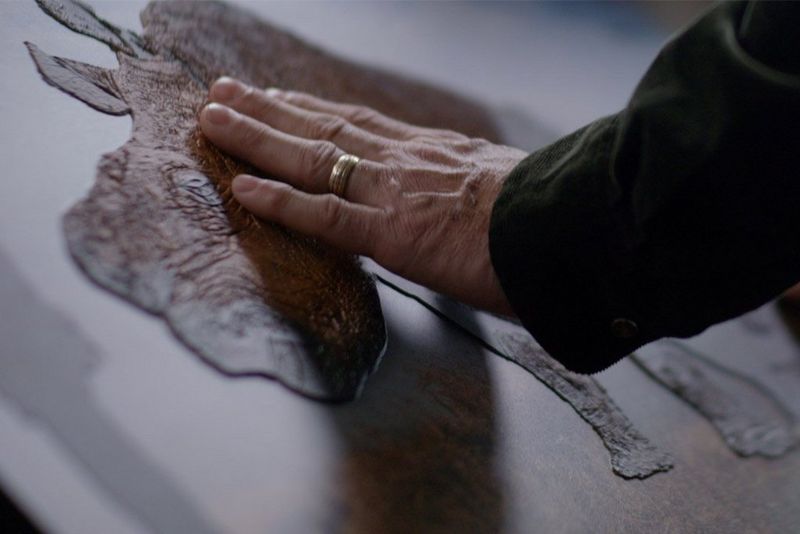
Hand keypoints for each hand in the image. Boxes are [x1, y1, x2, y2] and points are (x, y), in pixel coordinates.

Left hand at [198, 77, 525, 314]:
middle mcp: (405, 162)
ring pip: (313, 157)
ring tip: (213, 119)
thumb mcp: (512, 183)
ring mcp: (395, 194)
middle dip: (268, 109)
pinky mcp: (394, 234)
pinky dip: (281, 201)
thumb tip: (480, 199)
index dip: (312, 109)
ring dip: (256, 137)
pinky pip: (325, 216)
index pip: (361, 124)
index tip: (279, 96)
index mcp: (434, 152)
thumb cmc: (553, 215)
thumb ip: (480, 187)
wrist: (573, 229)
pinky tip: (242, 187)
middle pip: (324, 127)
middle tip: (224, 92)